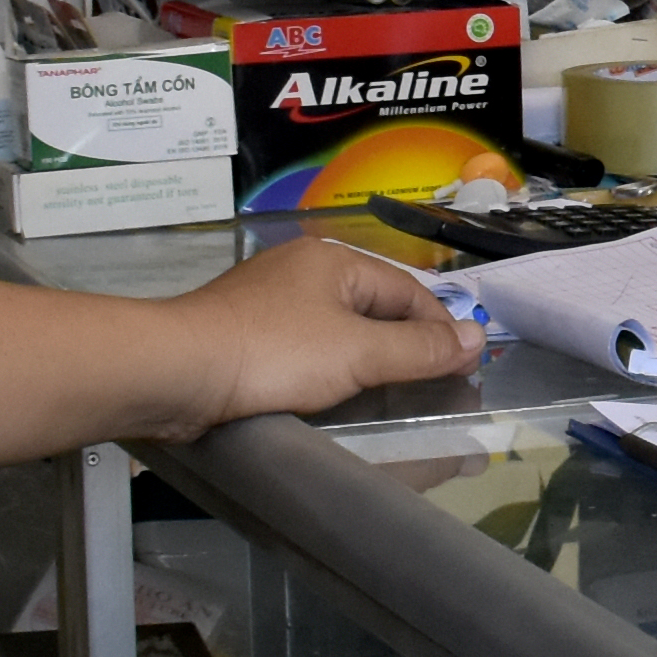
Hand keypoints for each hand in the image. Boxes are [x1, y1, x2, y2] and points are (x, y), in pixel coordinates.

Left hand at [171, 230, 483, 423]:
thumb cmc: (275, 354)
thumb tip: (479, 337)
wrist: (177, 371)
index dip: (441, 329)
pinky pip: (302, 346)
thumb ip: (420, 349)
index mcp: (334, 260)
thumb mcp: (358, 353)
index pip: (408, 290)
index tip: (465, 369)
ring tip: (386, 396)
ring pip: (336, 328)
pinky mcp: (242, 332)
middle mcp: (302, 269)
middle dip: (403, 345)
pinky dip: (324, 367)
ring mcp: (267, 299)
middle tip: (431, 387)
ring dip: (363, 358)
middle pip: (372, 307)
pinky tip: (328, 394)